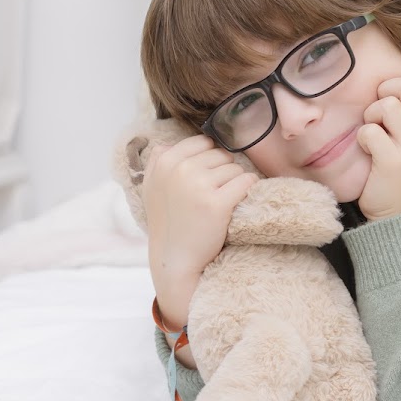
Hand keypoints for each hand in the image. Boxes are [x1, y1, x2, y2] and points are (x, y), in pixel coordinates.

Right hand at [141, 135, 257, 326]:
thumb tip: (170, 141)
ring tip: (219, 203)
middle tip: (211, 196)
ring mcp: (198, 185)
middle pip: (221, 154)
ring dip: (234, 184)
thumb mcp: (152, 186)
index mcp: (164, 160)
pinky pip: (246, 181)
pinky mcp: (217, 203)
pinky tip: (237, 203)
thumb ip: (159, 159)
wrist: (175, 259)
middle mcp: (179, 168)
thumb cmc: (167, 221)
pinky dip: (247, 190)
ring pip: (235, 168)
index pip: (202, 142)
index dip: (209, 160)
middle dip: (222, 172)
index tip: (204, 181)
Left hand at [356, 74, 400, 220]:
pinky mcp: (392, 161)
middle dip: (386, 93)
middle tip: (380, 114)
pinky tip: (368, 151)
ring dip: (372, 116)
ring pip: (387, 105)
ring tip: (374, 133)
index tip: (395, 100)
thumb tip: (395, 83)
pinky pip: (370, 131)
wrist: (399, 214)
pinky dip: (362, 138)